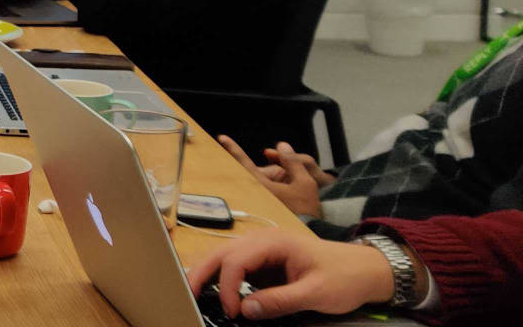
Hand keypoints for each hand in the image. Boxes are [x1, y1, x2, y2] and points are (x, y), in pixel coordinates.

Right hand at [187, 232, 397, 319]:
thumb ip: (279, 301)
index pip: (236, 261)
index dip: (228, 287)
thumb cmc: (344, 278)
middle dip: (201, 273)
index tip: (233, 313)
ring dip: (207, 274)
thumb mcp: (316, 293)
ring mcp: (262, 250)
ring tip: (192, 292)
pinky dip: (221, 278)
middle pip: (221, 253)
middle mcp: (263, 241)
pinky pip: (236, 267)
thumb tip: (244, 310)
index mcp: (274, 242)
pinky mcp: (265, 263)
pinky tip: (213, 291)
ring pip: (224, 257)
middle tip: (187, 295)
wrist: (366, 271)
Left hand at [219, 134, 327, 216]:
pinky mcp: (263, 206)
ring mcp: (258, 200)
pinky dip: (279, 187)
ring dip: (279, 179)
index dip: (234, 148)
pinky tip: (291, 194)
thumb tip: (282, 145)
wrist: (310, 234)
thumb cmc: (306, 211)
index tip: (222, 138)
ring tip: (296, 190)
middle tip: (293, 176)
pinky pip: (269, 190)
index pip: (244, 162)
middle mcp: (255, 192)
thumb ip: (293, 162)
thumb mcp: (305, 182)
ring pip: (266, 180)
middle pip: (261, 172)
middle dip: (277, 170)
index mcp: (260, 186)